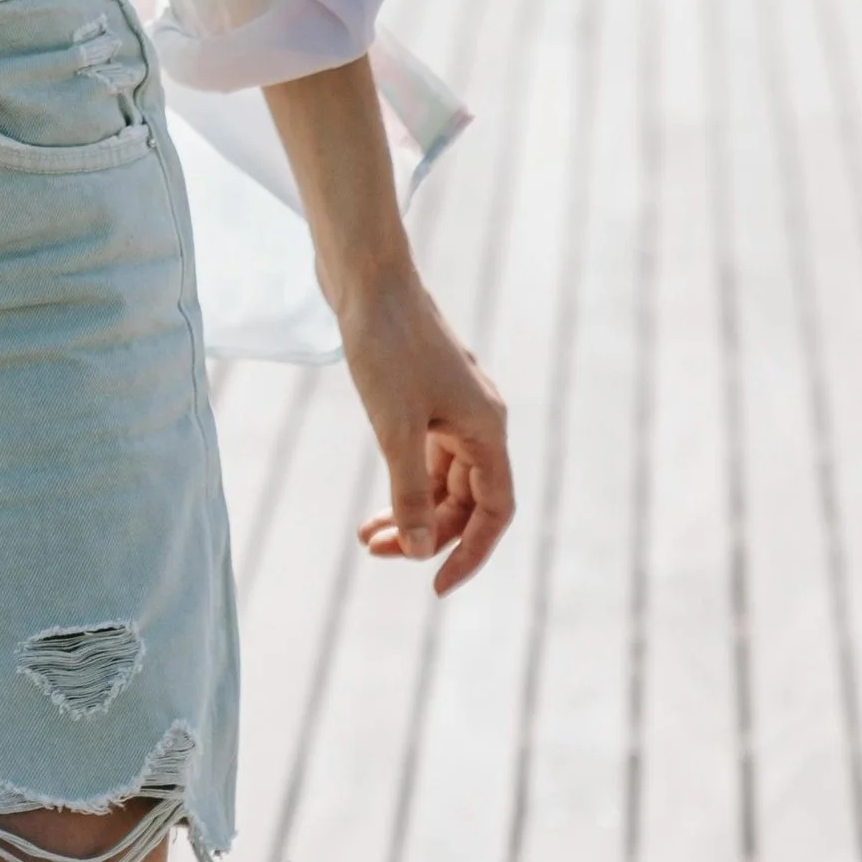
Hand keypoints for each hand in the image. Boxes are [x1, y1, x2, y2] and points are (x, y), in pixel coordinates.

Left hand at [341, 265, 513, 593]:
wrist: (366, 275)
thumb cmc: (386, 345)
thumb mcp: (395, 427)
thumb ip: (409, 491)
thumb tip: (417, 549)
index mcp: (487, 428)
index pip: (495, 510)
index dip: (471, 552)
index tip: (435, 585)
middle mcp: (478, 419)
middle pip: (466, 499)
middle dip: (427, 533)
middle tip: (376, 554)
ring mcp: (452, 406)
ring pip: (442, 479)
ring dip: (410, 511)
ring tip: (367, 538)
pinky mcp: (424, 394)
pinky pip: (424, 455)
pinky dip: (402, 482)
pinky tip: (375, 503)